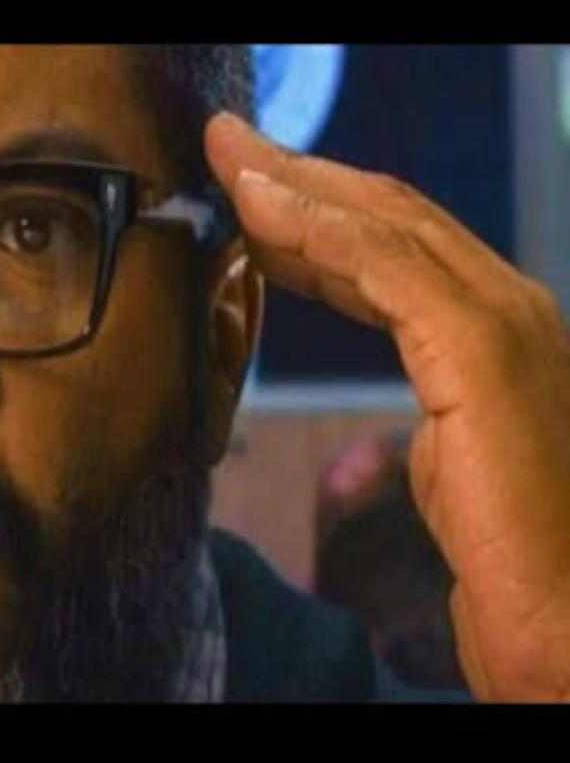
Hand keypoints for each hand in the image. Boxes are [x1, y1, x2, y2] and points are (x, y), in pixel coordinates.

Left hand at [205, 112, 569, 701]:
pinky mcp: (487, 348)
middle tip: (226, 144)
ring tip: (229, 158)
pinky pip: (384, 266)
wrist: (564, 618)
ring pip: (384, 224)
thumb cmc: (505, 550)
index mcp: (496, 325)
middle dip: (300, 175)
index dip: (318, 206)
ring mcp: (505, 319)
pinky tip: (260, 206)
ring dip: (296, 184)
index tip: (248, 185)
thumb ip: (421, 392)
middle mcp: (508, 304)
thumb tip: (382, 370)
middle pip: (388, 213)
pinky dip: (318, 228)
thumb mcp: (447, 449)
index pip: (396, 242)